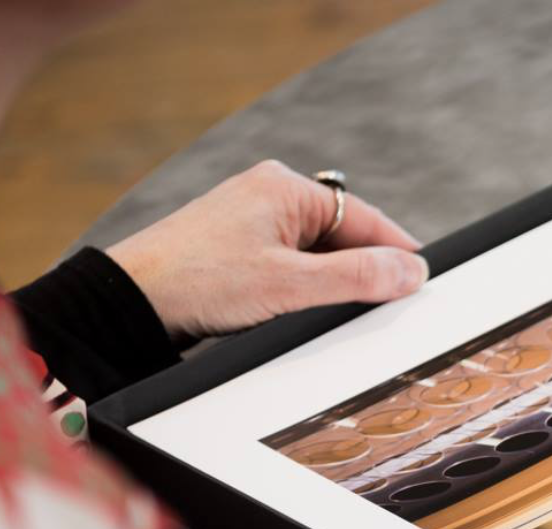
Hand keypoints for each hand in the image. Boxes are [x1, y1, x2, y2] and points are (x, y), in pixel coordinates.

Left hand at [107, 160, 428, 341]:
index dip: (398, 254)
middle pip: (344, 238)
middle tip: (383, 313)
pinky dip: (302, 291)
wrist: (128, 302)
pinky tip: (299, 315)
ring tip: (333, 318)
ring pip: (317, 257)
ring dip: (330, 287)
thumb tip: (411, 271)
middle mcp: (270, 195)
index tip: (423, 286)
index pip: (366, 219)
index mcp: (286, 188)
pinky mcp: (236, 248)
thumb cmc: (198, 282)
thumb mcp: (290, 285)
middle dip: (362, 274)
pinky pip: (290, 267)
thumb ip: (357, 277)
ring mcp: (251, 221)